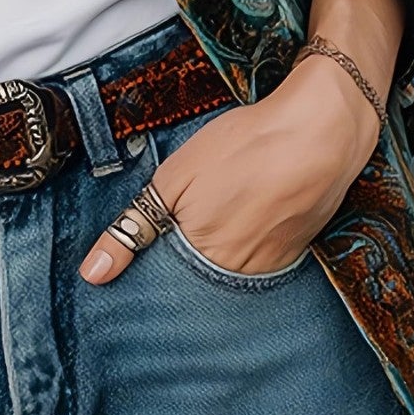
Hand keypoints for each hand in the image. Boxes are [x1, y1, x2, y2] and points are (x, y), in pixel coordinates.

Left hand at [79, 52, 380, 284]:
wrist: (320, 133)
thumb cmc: (245, 147)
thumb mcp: (175, 178)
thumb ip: (134, 226)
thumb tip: (93, 274)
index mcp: (201, 258)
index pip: (162, 281)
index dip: (148, 260)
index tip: (137, 249)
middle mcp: (236, 276)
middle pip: (195, 279)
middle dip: (180, 257)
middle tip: (188, 211)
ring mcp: (270, 266)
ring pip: (227, 271)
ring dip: (215, 248)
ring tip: (219, 205)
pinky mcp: (295, 251)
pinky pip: (258, 259)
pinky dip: (246, 239)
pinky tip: (245, 207)